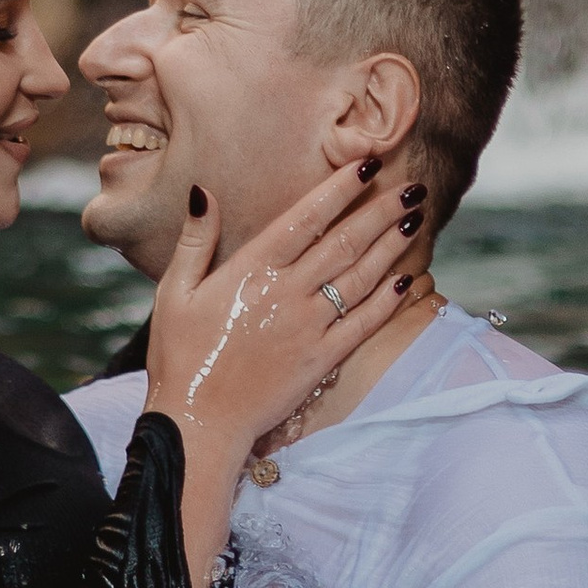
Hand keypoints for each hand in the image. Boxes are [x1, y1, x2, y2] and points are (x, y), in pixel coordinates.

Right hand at [145, 160, 422, 459]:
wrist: (199, 422)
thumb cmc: (180, 355)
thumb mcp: (174, 291)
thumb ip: (195, 241)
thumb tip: (203, 192)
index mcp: (250, 271)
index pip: (304, 219)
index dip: (339, 189)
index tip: (367, 165)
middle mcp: (286, 294)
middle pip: (343, 243)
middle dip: (380, 211)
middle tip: (411, 187)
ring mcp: (308, 328)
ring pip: (359, 279)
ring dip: (390, 247)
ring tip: (413, 219)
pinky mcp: (321, 361)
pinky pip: (363, 325)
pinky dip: (387, 301)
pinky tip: (406, 279)